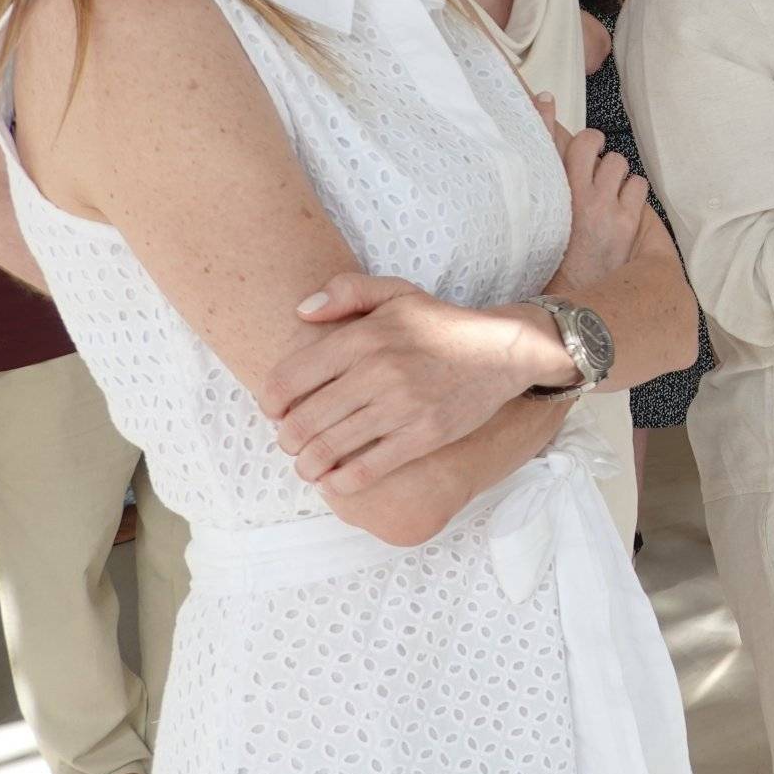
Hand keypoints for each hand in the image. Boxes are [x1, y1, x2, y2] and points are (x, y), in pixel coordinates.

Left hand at [265, 274, 566, 492]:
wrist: (503, 350)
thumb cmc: (443, 325)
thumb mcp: (397, 293)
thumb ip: (346, 291)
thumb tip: (300, 313)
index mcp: (364, 336)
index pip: (289, 378)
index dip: (270, 402)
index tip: (275, 412)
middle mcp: (378, 371)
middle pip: (304, 421)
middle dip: (287, 439)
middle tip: (291, 443)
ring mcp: (402, 406)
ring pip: (329, 449)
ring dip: (307, 465)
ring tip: (308, 466)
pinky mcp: (424, 435)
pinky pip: (367, 469)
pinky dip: (340, 482)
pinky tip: (334, 481)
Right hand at [537, 93, 646, 293]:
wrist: (571, 308)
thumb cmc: (549, 269)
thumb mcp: (533, 228)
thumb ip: (534, 191)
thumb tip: (526, 162)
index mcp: (545, 196)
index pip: (544, 142)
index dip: (543, 117)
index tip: (542, 99)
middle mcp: (572, 196)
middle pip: (588, 141)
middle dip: (590, 148)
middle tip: (587, 164)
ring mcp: (603, 207)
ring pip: (617, 162)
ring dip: (614, 173)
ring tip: (605, 191)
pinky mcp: (627, 222)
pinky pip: (638, 186)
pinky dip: (633, 192)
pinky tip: (622, 206)